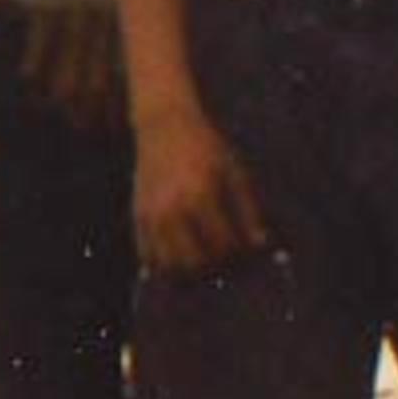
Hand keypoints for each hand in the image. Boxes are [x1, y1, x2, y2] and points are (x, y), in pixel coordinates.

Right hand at [132, 105, 267, 274]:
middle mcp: (172, 210)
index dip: (238, 254)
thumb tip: (260, 244)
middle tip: (226, 262)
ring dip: (187, 272)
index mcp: (200, 197)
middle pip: (193, 262)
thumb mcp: (235, 171)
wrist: (165, 126)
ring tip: (204, 262)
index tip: (247, 252)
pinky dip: (163, 264)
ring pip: (167, 265)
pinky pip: (146, 255)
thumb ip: (248, 210)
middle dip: (213, 268)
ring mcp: (151, 215)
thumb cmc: (207, 147)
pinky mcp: (137, 216)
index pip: (222, 244)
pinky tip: (181, 257)